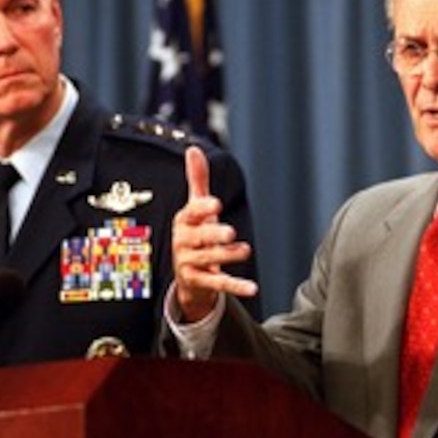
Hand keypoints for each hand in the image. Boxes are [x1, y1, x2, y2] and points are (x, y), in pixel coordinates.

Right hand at [172, 145, 256, 321]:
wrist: (187, 274)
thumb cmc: (195, 233)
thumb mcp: (195, 208)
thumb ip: (197, 181)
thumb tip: (193, 149)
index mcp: (184, 222)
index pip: (191, 213)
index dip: (202, 208)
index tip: (216, 203)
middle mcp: (184, 242)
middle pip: (199, 238)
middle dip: (214, 235)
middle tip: (230, 232)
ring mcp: (190, 264)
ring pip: (209, 260)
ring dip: (227, 256)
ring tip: (246, 250)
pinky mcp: (200, 282)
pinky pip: (219, 284)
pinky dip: (236, 286)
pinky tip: (253, 288)